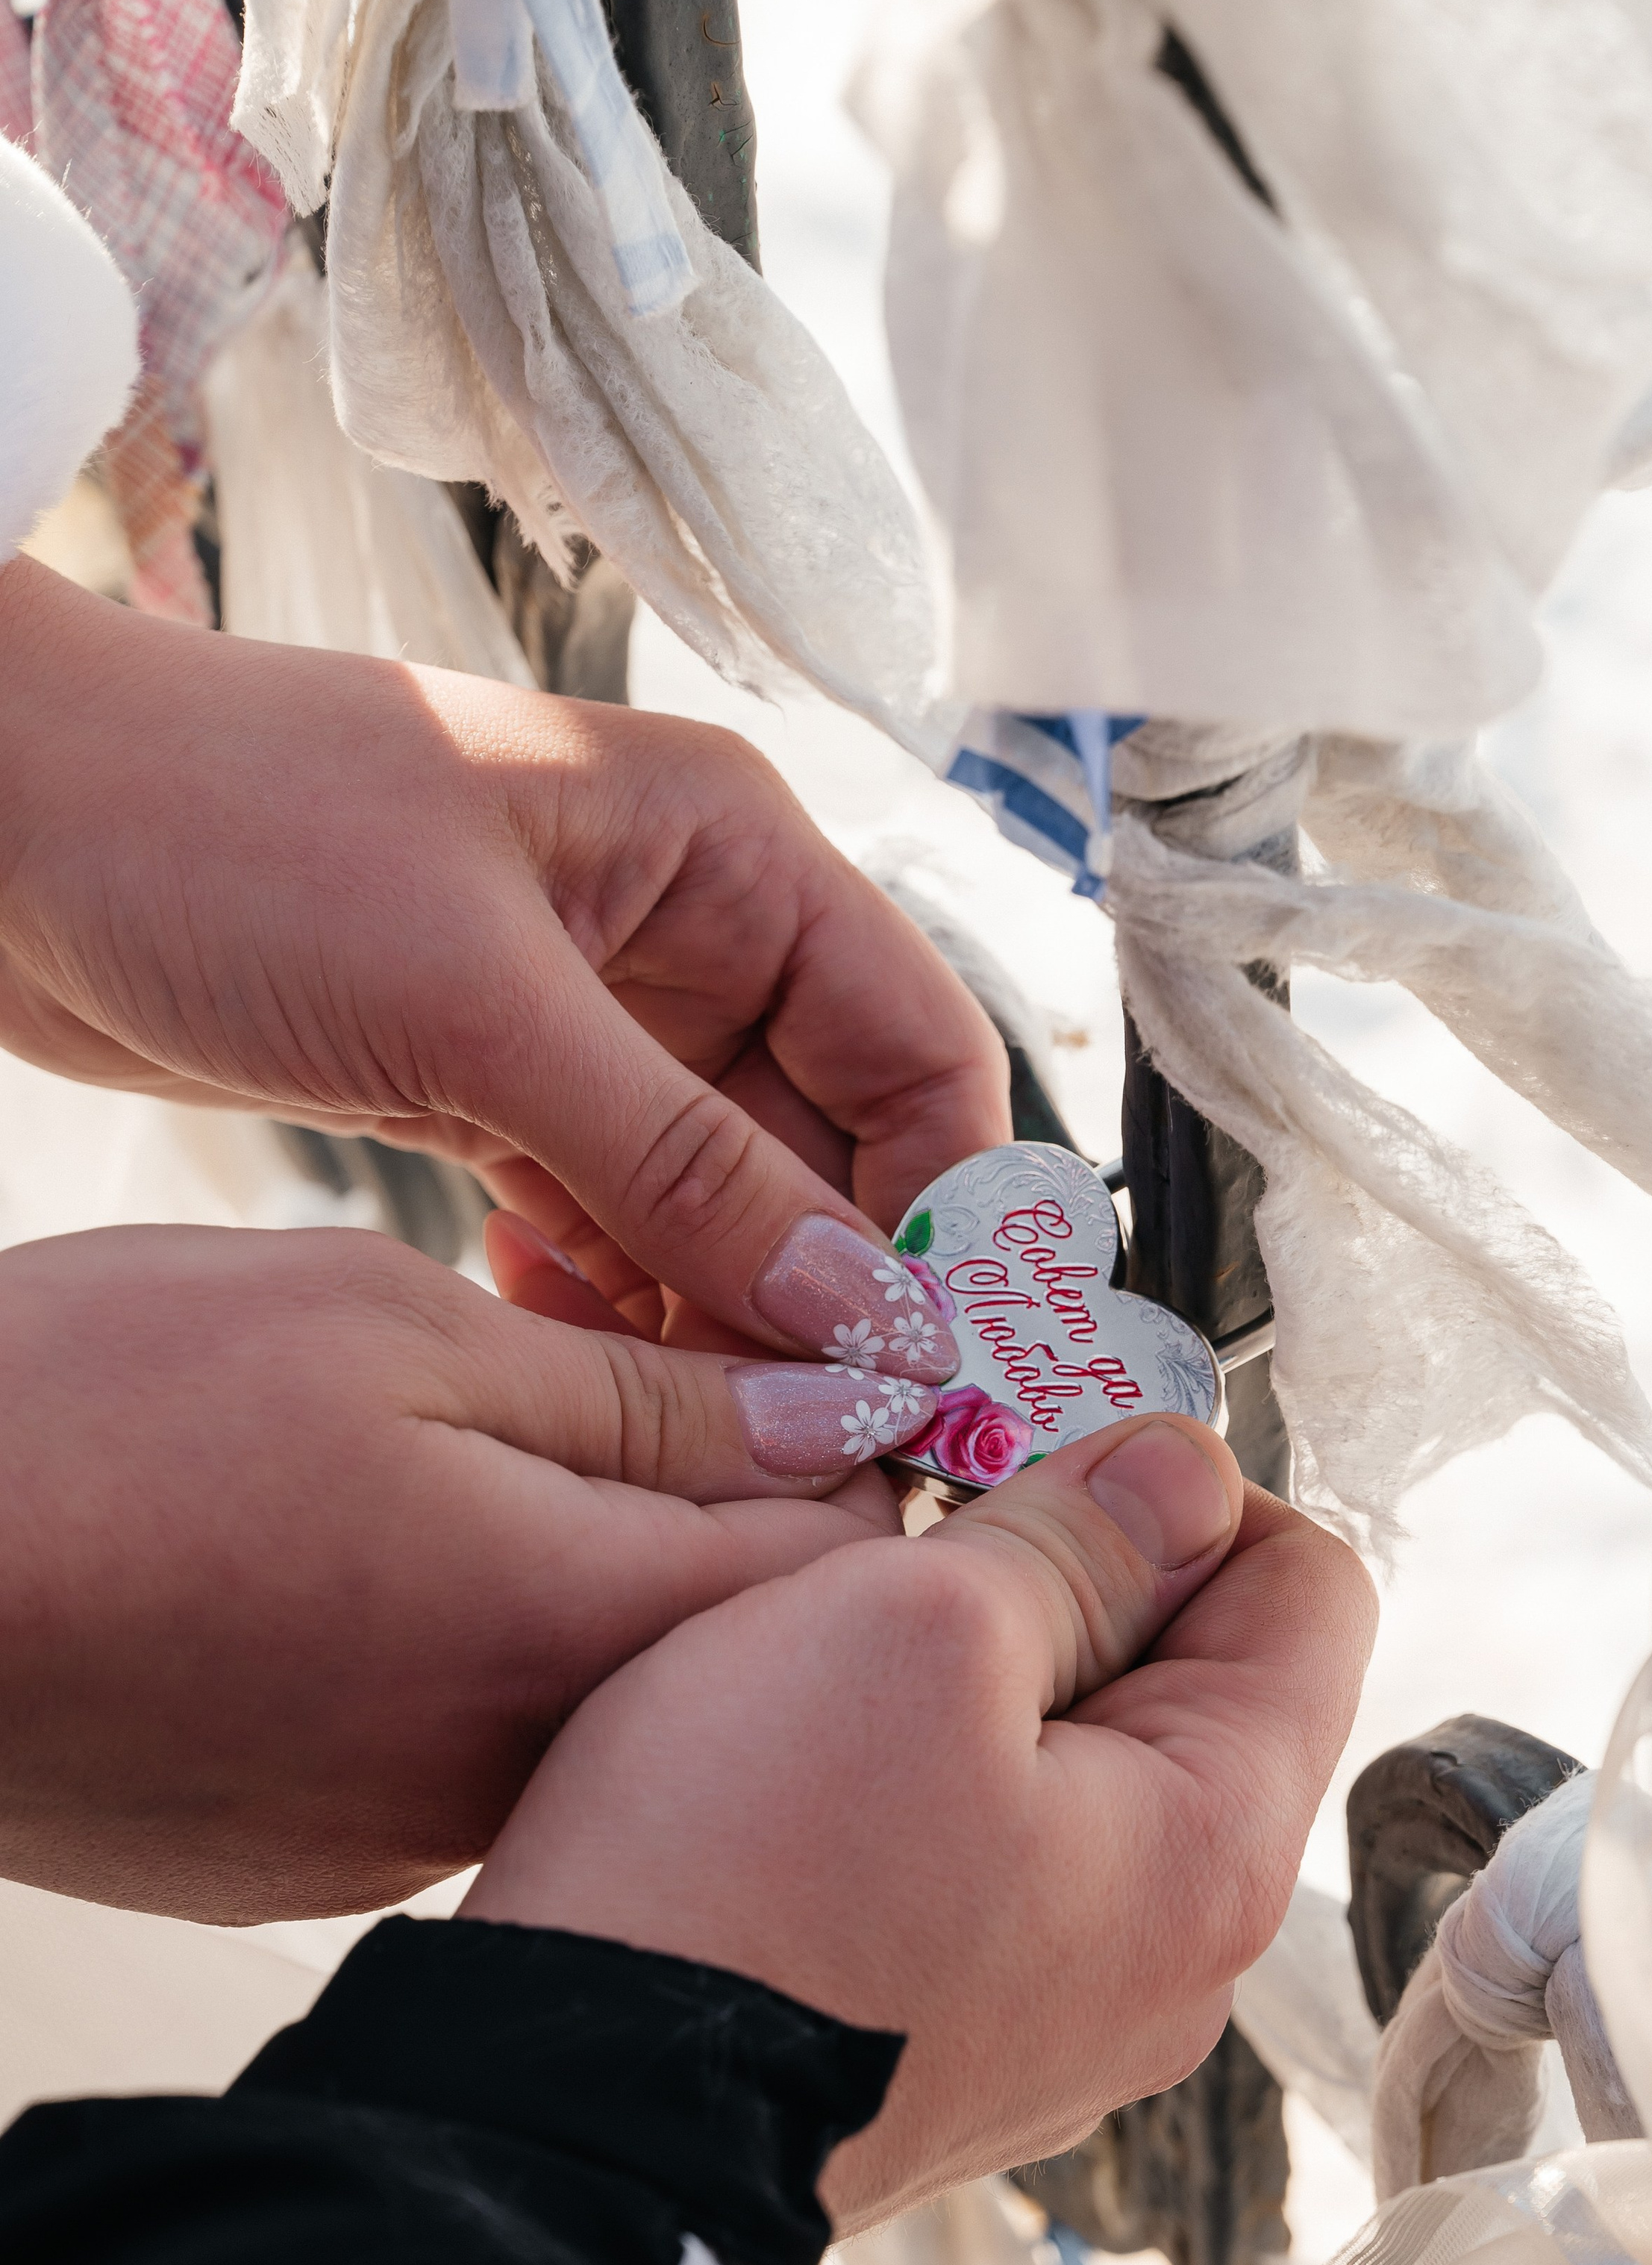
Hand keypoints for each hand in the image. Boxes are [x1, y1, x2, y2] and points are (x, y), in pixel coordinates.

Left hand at [0, 555, 1005, 1360]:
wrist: (4, 822)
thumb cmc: (226, 826)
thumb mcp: (480, 1005)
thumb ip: (681, 1165)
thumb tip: (855, 1309)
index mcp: (725, 852)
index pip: (916, 1047)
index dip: (945, 1211)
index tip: (940, 1363)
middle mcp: (679, 933)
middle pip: (826, 1146)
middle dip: (826, 1293)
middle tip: (821, 1442)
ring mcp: (586, 1020)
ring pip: (717, 1204)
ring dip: (714, 1318)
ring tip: (697, 1433)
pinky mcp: (492, 1088)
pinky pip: (605, 1221)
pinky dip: (606, 1298)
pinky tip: (570, 1358)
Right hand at [0, 1224, 914, 1921]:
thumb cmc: (92, 1430)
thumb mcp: (389, 1331)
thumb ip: (637, 1392)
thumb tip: (834, 1414)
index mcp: (570, 1631)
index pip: (850, 1570)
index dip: (864, 1438)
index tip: (821, 1344)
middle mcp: (520, 1771)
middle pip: (726, 1636)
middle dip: (728, 1492)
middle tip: (645, 1348)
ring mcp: (405, 1831)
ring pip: (591, 1682)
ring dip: (588, 1559)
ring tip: (484, 1429)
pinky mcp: (307, 1851)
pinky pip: (463, 1736)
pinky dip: (467, 1636)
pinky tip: (364, 1545)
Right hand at [466, 1416, 1375, 2227]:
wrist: (567, 2130)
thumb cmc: (737, 1883)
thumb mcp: (916, 1626)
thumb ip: (1079, 1534)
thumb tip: (1184, 1473)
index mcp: (1215, 1855)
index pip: (1308, 1590)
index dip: (1180, 1486)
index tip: (1036, 1458)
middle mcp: (1175, 1961)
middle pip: (1193, 1682)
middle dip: (1067, 1578)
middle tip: (911, 1545)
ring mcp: (1065, 2019)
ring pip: (1077, 1768)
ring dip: (976, 1678)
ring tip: (838, 1657)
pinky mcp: (957, 2043)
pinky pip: (989, 1861)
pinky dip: (919, 1783)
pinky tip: (807, 1768)